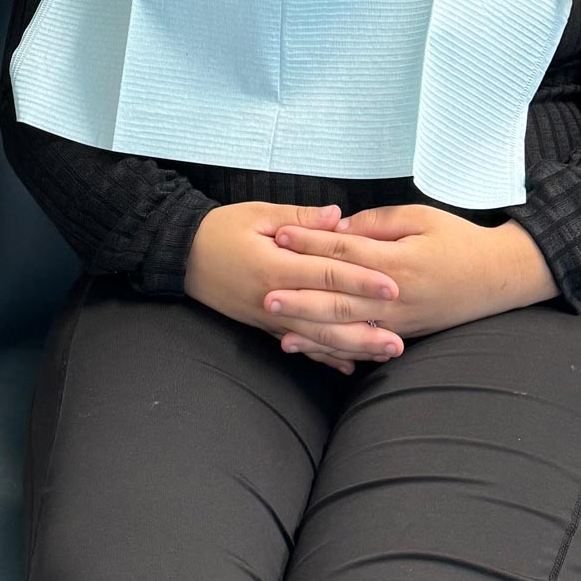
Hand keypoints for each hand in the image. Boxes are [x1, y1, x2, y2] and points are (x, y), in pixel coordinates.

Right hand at [184, 202, 405, 374]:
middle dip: (365, 328)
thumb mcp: (258, 214)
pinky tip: (349, 366)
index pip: (326, 275)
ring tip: (385, 353)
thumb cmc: (220, 230)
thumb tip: (339, 217)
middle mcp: (274, 298)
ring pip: (317, 338)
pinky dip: (324, 358)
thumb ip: (300, 219)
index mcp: (275, 265)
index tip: (392, 287)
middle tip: (399, 338)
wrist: (181, 256)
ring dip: (353, 348)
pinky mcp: (264, 326)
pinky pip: (299, 345)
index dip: (360, 281)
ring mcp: (269, 318)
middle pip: (327, 317)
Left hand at [272, 203, 553, 341]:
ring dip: (313, 331)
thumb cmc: (459, 240)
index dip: (310, 243)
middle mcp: (396, 297)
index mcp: (398, 261)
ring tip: (279, 331)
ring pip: (349, 329)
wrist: (498, 277)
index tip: (279, 236)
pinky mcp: (404, 333)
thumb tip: (338, 228)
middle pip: (339, 298)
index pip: (344, 252)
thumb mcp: (421, 217)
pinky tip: (315, 351)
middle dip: (300, 298)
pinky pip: (365, 346)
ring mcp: (400, 321)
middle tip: (265, 295)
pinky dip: (338, 350)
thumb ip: (378, 222)